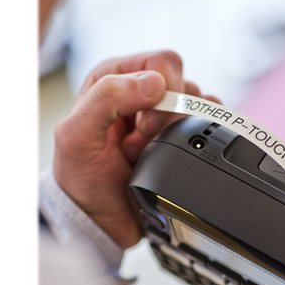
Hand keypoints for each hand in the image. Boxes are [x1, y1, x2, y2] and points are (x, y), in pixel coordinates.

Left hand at [53, 50, 219, 248]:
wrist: (100, 221)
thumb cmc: (82, 180)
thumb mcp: (76, 136)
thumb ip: (106, 98)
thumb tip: (154, 82)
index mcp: (114, 79)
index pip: (160, 62)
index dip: (161, 91)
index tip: (144, 125)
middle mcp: (141, 92)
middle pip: (184, 84)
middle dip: (170, 116)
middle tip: (145, 141)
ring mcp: (163, 117)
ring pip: (198, 105)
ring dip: (179, 133)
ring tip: (152, 153)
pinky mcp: (180, 139)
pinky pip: (208, 126)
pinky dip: (198, 141)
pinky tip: (173, 157)